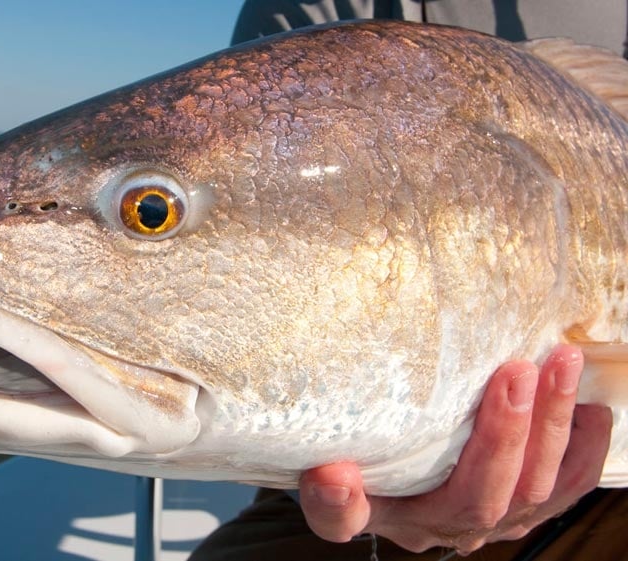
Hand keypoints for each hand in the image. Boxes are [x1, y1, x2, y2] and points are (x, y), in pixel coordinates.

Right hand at [298, 345, 612, 553]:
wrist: (407, 478)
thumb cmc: (372, 465)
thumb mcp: (332, 476)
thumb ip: (328, 493)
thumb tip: (328, 475)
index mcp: (392, 515)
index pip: (363, 517)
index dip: (351, 499)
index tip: (336, 472)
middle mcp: (450, 526)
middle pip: (485, 496)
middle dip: (507, 433)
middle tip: (517, 370)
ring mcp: (497, 519)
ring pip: (536, 489)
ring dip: (553, 427)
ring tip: (561, 367)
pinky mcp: (528, 502)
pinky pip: (566, 488)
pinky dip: (583, 449)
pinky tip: (587, 409)